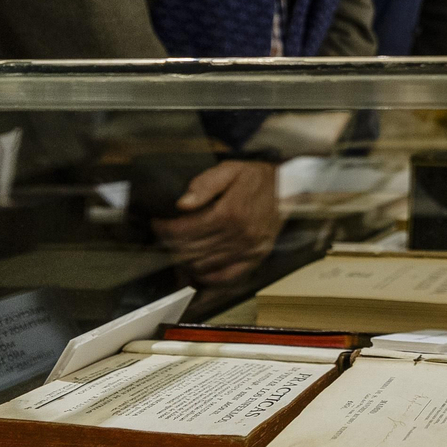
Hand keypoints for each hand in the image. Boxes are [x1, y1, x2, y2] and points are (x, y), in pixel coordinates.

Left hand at [151, 160, 279, 284]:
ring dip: (184, 260)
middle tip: (164, 236)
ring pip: (203, 265)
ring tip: (177, 249)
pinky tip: (196, 268)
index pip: (185, 230)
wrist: (288, 187)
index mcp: (230, 212)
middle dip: (170, 245)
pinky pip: (224, 277)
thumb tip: (182, 204)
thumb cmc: (257, 177)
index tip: (158, 224)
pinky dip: (206, 277)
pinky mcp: (255, 259)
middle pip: (191, 250)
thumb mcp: (230, 169)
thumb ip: (205, 184)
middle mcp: (239, 235)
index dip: (165, 229)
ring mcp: (248, 250)